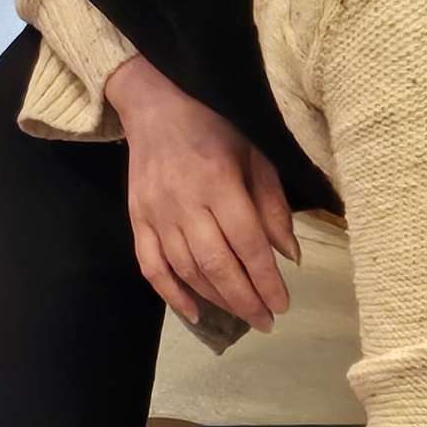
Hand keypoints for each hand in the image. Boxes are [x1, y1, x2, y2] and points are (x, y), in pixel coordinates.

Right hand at [106, 52, 296, 328]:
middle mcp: (184, 201)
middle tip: (266, 321)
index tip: (282, 305)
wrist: (154, 105)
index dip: (266, 280)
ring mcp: (156, 213)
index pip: (247, 243)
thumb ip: (272, 204)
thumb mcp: (255, 153)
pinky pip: (151, 265)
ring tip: (243, 316)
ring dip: (217, 299)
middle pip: (216, 264)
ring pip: (187, 269)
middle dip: (245, 299)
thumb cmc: (214, 125)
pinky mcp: (136, 219)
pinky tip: (194, 313)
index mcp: (219, 181)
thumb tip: (289, 256)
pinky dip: (171, 294)